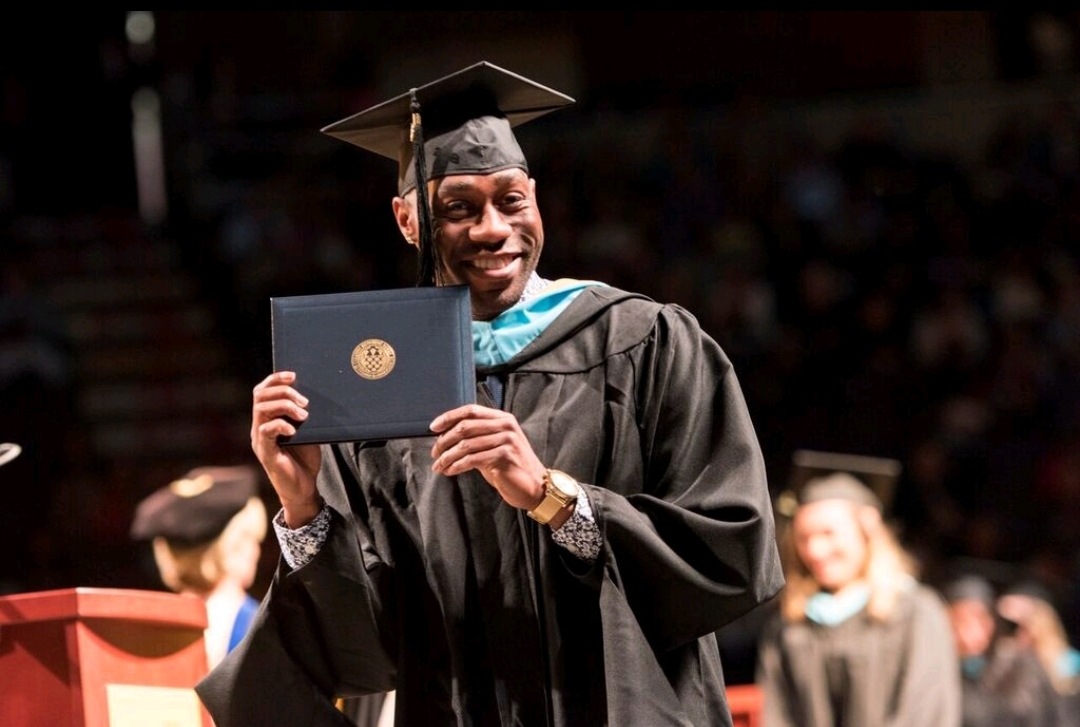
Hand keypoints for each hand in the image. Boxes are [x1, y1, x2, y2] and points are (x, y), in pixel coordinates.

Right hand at [251, 370, 322, 526]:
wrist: (304, 489)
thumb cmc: (305, 460)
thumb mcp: (307, 431)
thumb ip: (304, 414)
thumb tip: (314, 393)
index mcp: (267, 420)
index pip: (262, 391)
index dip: (275, 379)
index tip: (293, 375)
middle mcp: (259, 427)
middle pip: (260, 396)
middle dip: (283, 392)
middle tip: (305, 401)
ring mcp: (260, 440)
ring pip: (261, 410)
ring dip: (285, 406)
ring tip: (303, 414)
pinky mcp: (265, 453)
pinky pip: (266, 431)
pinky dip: (281, 425)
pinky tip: (294, 430)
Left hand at [430, 404, 546, 510]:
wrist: (534, 486)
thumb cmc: (510, 467)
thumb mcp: (494, 446)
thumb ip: (476, 437)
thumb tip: (445, 436)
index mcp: (502, 418)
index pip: (471, 410)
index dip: (449, 417)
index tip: (433, 427)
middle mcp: (505, 426)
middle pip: (465, 427)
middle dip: (445, 441)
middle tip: (434, 453)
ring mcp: (506, 440)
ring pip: (466, 445)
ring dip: (447, 457)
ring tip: (439, 466)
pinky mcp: (505, 456)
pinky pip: (472, 459)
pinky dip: (457, 466)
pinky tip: (450, 471)